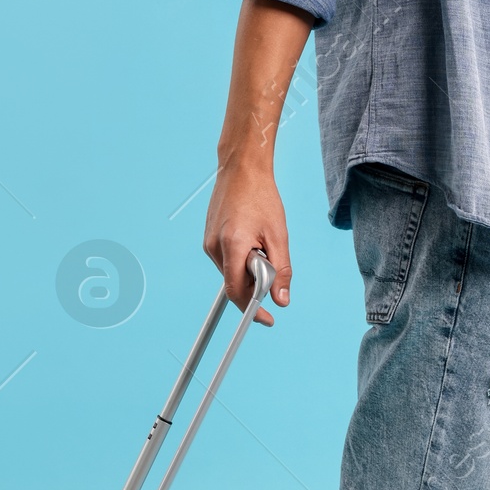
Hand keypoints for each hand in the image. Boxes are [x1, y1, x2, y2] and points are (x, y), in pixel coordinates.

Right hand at [203, 159, 291, 324]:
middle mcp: (214, 247)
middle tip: (271, 258)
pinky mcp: (208, 239)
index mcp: (232, 246)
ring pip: (231, 272)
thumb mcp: (278, 235)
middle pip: (235, 283)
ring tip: (261, 240)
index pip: (237, 292)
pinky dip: (241, 258)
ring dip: (248, 268)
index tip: (267, 319)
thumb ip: (281, 270)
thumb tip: (281, 300)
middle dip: (255, 282)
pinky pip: (226, 260)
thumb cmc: (261, 198)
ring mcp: (208, 243)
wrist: (241, 170)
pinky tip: (250, 237)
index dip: (252, 310)